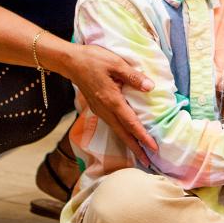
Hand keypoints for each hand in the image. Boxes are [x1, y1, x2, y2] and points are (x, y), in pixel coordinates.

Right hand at [67, 44, 156, 164]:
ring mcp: (99, 110)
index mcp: (111, 100)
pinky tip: (127, 135)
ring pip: (117, 130)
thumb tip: (150, 87)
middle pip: (123, 133)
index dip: (142, 136)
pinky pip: (112, 124)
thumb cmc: (93, 60)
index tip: (153, 148)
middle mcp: (104, 109)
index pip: (130, 123)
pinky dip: (122, 133)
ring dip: (129, 143)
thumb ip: (134, 77)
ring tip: (141, 153)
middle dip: (136, 148)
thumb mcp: (116, 63)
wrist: (70, 61)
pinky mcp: (97, 107)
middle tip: (149, 162)